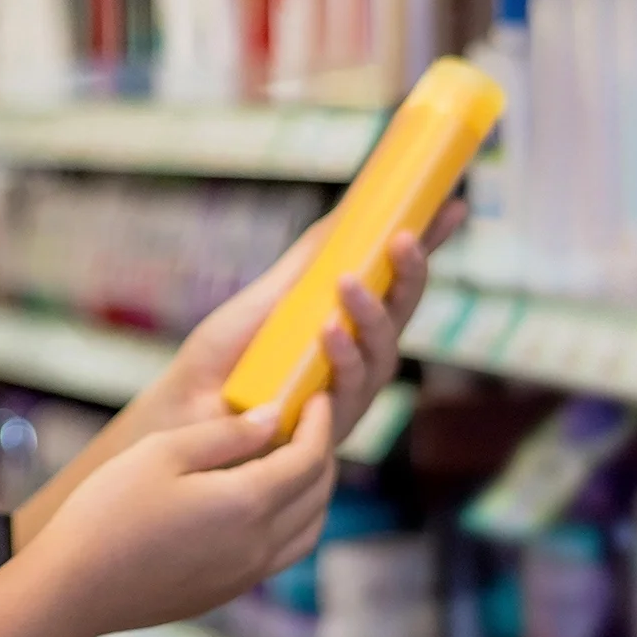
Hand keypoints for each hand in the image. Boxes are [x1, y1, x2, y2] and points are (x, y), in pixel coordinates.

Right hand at [25, 395, 338, 635]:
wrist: (73, 588)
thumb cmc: (109, 511)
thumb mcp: (163, 452)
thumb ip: (226, 433)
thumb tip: (274, 417)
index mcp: (247, 503)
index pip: (309, 458)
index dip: (320, 423)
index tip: (318, 397)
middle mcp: (258, 545)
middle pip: (317, 493)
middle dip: (322, 451)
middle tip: (310, 421)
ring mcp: (246, 574)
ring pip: (309, 529)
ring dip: (314, 491)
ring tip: (297, 459)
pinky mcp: (228, 591)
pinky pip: (284, 554)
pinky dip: (295, 522)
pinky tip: (269, 503)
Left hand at [141, 200, 467, 444]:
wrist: (183, 415)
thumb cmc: (224, 360)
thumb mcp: (268, 296)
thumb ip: (309, 262)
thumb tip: (349, 210)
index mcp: (350, 325)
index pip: (397, 283)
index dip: (427, 247)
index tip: (453, 206)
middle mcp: (357, 361)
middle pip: (402, 316)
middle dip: (411, 276)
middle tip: (404, 239)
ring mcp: (345, 396)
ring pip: (382, 354)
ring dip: (371, 315)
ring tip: (348, 283)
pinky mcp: (326, 430)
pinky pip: (347, 391)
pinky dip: (342, 357)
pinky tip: (329, 331)